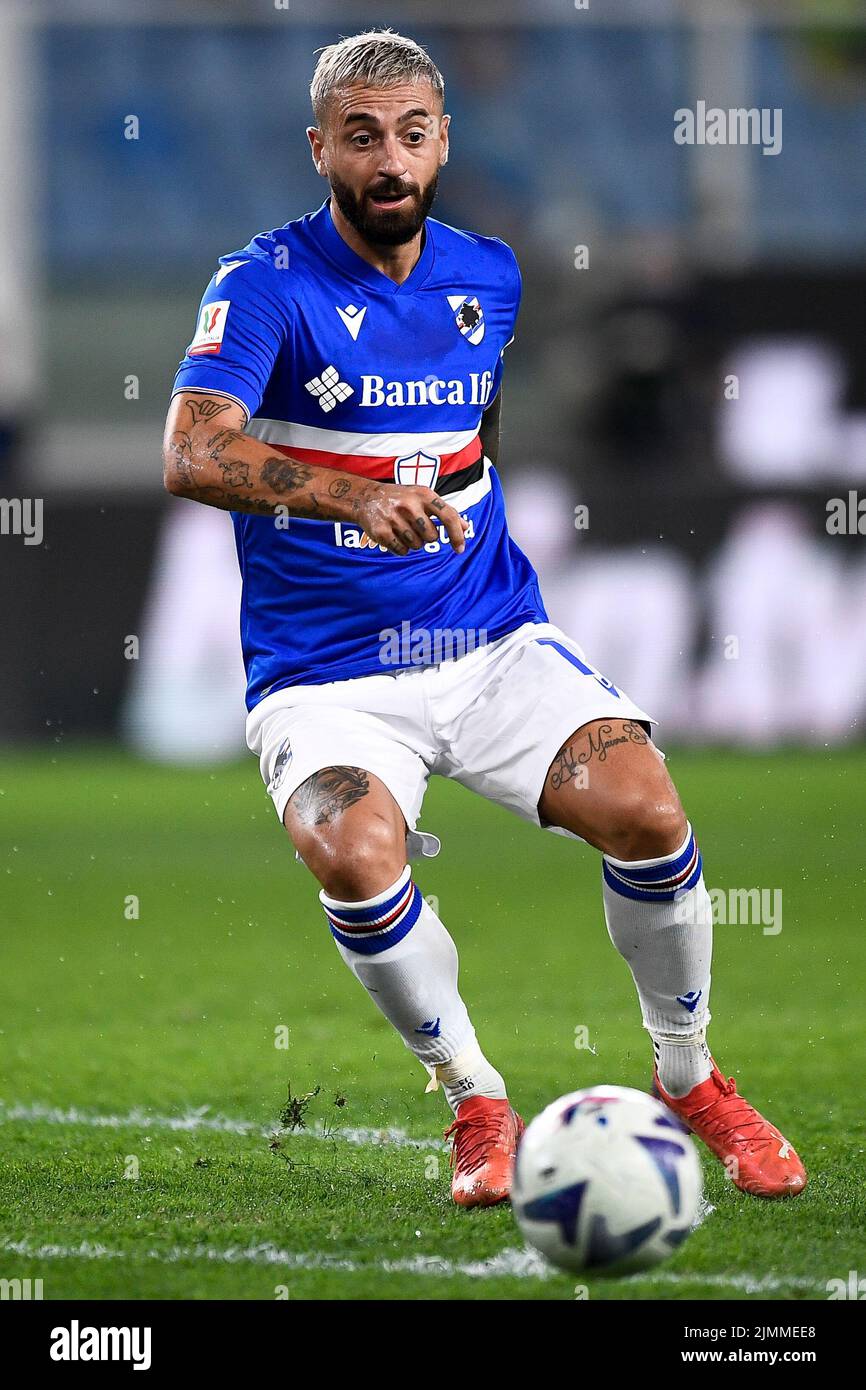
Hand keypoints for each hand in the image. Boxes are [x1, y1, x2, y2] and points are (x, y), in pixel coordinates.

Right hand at [354, 483, 468, 555]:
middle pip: (431, 536)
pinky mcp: (381, 531)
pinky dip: (401, 548)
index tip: (460, 548)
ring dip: (413, 542)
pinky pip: (402, 550)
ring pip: (416, 545)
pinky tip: (394, 535)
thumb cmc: (401, 498)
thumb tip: (465, 527)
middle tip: (416, 528)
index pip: (448, 516)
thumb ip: (444, 512)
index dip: (457, 535)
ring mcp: (394, 518)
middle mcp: (409, 504)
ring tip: (403, 529)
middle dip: (427, 537)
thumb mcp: (423, 497)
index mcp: (423, 494)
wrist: (366, 497)